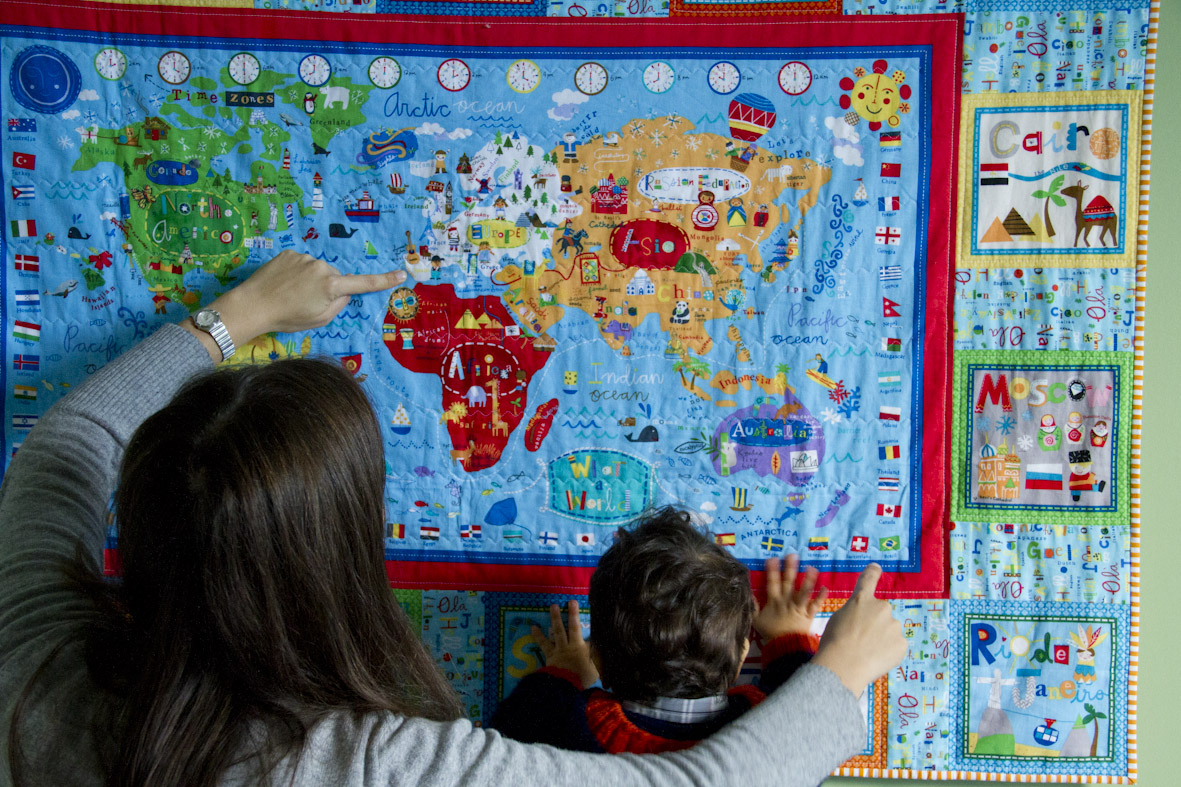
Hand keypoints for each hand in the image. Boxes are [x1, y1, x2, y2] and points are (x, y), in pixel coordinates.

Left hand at [186, 251, 406, 358]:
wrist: (253, 305)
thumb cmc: (287, 318)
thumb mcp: (319, 320)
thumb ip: (338, 305)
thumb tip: (344, 293)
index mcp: (331, 286)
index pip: (364, 283)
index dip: (384, 280)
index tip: (401, 274)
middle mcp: (321, 267)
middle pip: (335, 277)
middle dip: (328, 288)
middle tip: (307, 303)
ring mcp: (304, 258)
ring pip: (317, 270)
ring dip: (310, 280)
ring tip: (291, 294)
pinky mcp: (289, 253)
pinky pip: (301, 263)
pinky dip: (297, 273)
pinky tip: (283, 284)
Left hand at [531, 601, 598, 688]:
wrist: (566, 687)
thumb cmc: (583, 679)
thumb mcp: (597, 670)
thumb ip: (600, 660)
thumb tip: (605, 652)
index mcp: (585, 649)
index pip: (591, 636)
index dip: (593, 628)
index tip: (594, 618)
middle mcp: (572, 646)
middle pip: (573, 628)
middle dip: (573, 614)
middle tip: (571, 601)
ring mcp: (560, 649)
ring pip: (558, 631)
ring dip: (556, 618)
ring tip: (553, 606)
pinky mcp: (550, 654)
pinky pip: (544, 643)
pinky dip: (538, 635)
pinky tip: (533, 627)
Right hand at [755, 554, 827, 640]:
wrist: (784, 647)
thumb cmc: (771, 632)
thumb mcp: (756, 620)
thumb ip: (753, 606)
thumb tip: (749, 593)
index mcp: (774, 602)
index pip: (772, 583)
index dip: (772, 571)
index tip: (773, 558)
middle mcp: (787, 602)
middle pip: (788, 583)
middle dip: (790, 568)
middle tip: (793, 555)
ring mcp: (799, 608)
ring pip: (803, 592)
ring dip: (808, 580)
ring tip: (812, 568)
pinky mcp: (808, 615)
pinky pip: (815, 606)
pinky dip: (820, 598)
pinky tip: (825, 588)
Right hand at [810, 564, 906, 697]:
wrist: (843, 667)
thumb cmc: (834, 643)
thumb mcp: (838, 618)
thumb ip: (855, 612)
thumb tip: (865, 619)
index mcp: (861, 599)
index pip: (869, 578)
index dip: (873, 571)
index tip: (876, 567)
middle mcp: (881, 607)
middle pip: (880, 613)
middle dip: (875, 623)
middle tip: (861, 639)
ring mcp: (894, 625)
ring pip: (889, 630)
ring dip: (881, 638)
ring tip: (866, 652)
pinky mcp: (902, 643)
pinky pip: (895, 646)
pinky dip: (888, 651)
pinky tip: (875, 658)